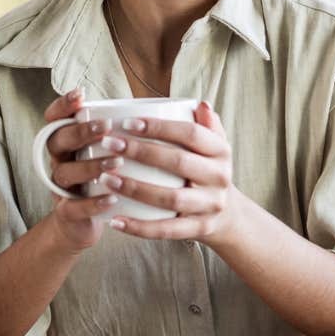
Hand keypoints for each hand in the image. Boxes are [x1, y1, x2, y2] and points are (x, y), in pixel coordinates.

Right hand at [40, 87, 126, 253]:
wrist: (85, 224)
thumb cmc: (108, 180)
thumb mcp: (113, 153)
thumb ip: (137, 130)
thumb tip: (187, 106)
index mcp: (70, 142)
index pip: (56, 118)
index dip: (63, 105)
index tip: (82, 95)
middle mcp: (61, 161)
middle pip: (57, 140)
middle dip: (81, 131)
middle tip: (106, 127)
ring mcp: (61, 187)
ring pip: (65, 172)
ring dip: (90, 166)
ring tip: (116, 163)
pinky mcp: (67, 213)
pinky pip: (73, 207)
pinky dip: (92, 203)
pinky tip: (112, 199)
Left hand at [102, 101, 242, 246]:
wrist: (228, 215)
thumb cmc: (207, 171)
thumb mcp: (214, 146)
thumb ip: (206, 125)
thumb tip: (199, 104)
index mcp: (221, 151)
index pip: (191, 134)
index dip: (159, 127)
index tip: (127, 122)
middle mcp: (220, 177)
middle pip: (179, 162)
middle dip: (140, 152)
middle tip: (109, 144)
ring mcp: (210, 205)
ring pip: (170, 198)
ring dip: (135, 188)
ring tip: (105, 179)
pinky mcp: (199, 228)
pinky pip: (166, 230)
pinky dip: (139, 228)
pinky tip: (115, 221)